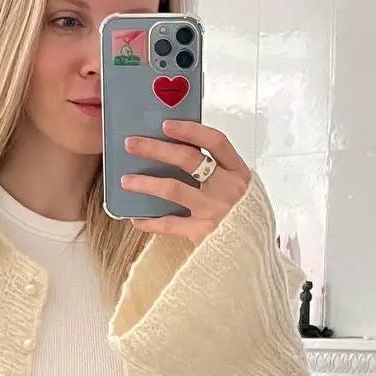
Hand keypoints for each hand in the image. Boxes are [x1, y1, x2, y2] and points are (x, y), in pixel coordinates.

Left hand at [121, 120, 252, 245]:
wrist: (249, 251)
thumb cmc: (241, 213)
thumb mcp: (236, 185)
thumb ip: (216, 169)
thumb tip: (176, 149)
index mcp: (238, 171)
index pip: (216, 141)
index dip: (190, 130)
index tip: (165, 125)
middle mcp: (227, 188)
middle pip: (188, 160)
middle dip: (156, 149)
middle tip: (131, 144)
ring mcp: (214, 210)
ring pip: (173, 189)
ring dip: (146, 182)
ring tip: (125, 180)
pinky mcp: (202, 233)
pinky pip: (169, 224)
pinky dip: (150, 222)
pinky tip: (135, 218)